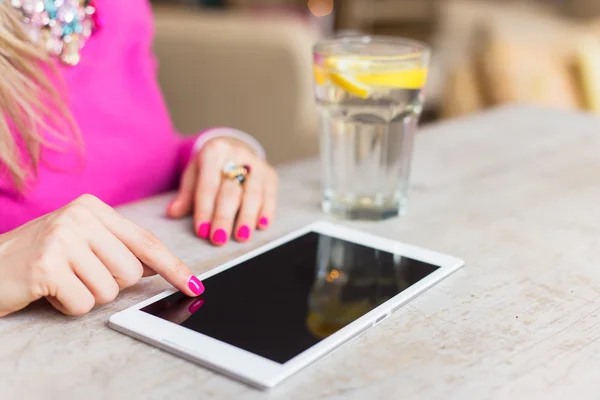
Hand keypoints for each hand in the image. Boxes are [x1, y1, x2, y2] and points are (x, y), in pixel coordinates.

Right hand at [0, 195, 203, 317]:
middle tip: (77, 274)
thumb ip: (116, 247)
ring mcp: (63, 238)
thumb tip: (157, 267)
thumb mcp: (79, 241)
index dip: (173, 267)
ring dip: (86, 295)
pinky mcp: (48, 265)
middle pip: (131, 272)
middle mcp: (81, 216)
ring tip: (60, 280)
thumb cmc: (36, 257)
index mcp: (93, 207)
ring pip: (110, 290)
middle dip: (109, 284)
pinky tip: (48, 290)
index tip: (194, 285)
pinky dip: (68, 306)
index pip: (145, 241)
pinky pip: (83, 303)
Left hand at [167, 137, 277, 245]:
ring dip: (247, 218)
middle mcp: (238, 154)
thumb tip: (173, 213)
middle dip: (224, 217)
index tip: (202, 231)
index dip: (205, 210)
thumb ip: (186, 195)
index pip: (208, 185)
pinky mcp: (270, 174)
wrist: (234, 148)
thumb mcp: (194, 174)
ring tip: (241, 237)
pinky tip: (261, 225)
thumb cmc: (210, 168)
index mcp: (214, 151)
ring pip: (253, 193)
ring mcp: (257, 163)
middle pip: (231, 191)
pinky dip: (266, 211)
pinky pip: (270, 195)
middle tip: (219, 239)